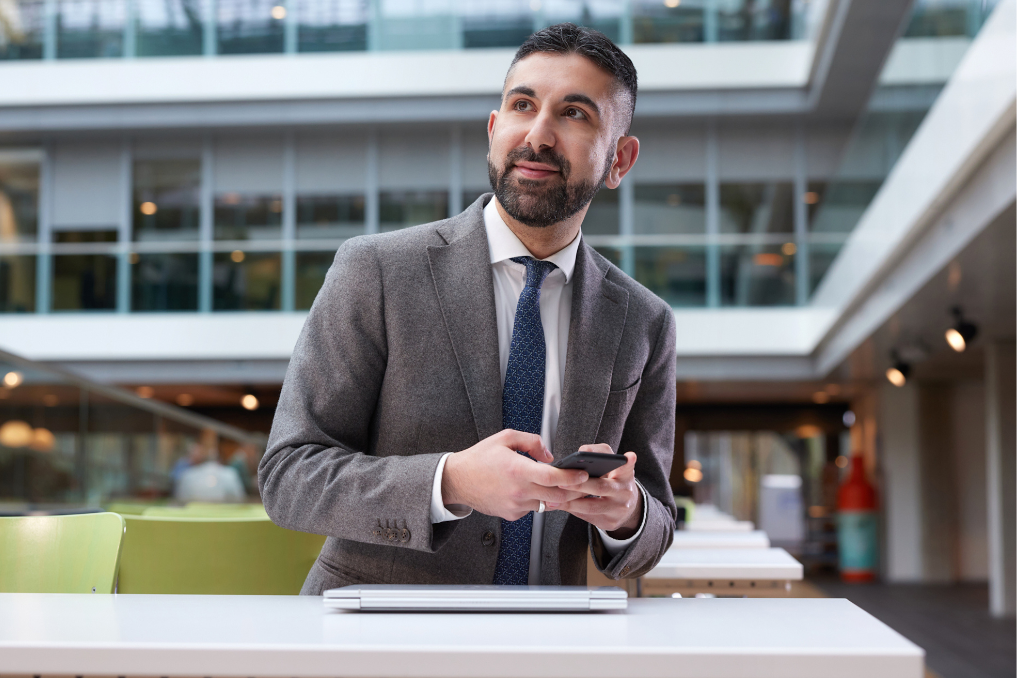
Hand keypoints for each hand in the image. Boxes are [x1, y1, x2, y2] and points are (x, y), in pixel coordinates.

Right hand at [442, 429, 589, 520]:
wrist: (457, 480)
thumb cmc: (479, 458)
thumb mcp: (505, 438)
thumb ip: (532, 442)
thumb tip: (550, 456)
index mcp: (518, 469)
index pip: (553, 478)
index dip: (572, 477)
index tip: (583, 474)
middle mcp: (518, 491)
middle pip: (557, 496)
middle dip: (572, 490)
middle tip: (580, 483)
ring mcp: (515, 505)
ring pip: (546, 504)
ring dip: (554, 496)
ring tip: (555, 485)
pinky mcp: (511, 514)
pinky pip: (532, 509)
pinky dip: (536, 501)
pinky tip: (529, 490)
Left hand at [555, 444, 641, 538]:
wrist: (626, 506)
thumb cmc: (612, 480)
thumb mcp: (612, 468)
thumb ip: (599, 456)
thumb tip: (582, 451)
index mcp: (625, 474)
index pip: (627, 466)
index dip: (627, 462)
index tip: (629, 456)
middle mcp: (624, 491)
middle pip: (601, 487)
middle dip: (579, 485)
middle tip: (561, 483)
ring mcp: (618, 509)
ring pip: (591, 506)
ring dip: (570, 502)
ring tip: (552, 499)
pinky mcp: (610, 522)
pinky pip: (587, 516)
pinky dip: (571, 510)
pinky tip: (558, 506)